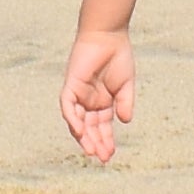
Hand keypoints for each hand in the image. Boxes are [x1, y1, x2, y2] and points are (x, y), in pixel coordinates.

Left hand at [61, 29, 136, 163]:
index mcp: (103, 103)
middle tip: (102, 158)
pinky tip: (80, 131)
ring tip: (91, 150)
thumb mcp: (126, 85)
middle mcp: (89, 102)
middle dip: (96, 143)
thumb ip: (125, 103)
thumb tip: (125, 122)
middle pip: (90, 128)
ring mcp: (79, 95)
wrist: (108, 35)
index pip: (102, 127)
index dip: (106, 141)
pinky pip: (68, 106)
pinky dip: (72, 119)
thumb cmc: (118, 56)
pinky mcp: (70, 86)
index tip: (110, 155)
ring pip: (78, 121)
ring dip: (84, 136)